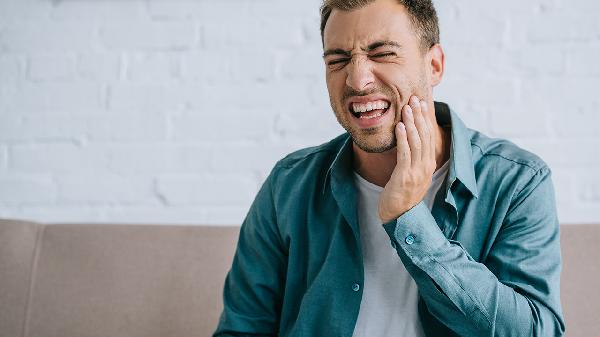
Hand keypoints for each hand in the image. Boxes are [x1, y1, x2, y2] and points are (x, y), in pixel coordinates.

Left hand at [378, 96, 436, 222]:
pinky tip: (399, 127)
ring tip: (406, 109)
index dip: (426, 119)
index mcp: (429, 164)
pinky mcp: (405, 177)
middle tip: (414, 100)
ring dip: (411, 124)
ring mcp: (417, 172)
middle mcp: (426, 167)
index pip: (430, 136)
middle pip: (425, 136)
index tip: (421, 103)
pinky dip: (403, 139)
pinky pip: (405, 154)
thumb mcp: (412, 174)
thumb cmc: (402, 194)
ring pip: (416, 142)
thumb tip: (409, 139)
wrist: (399, 217)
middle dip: (419, 116)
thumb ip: (413, 158)